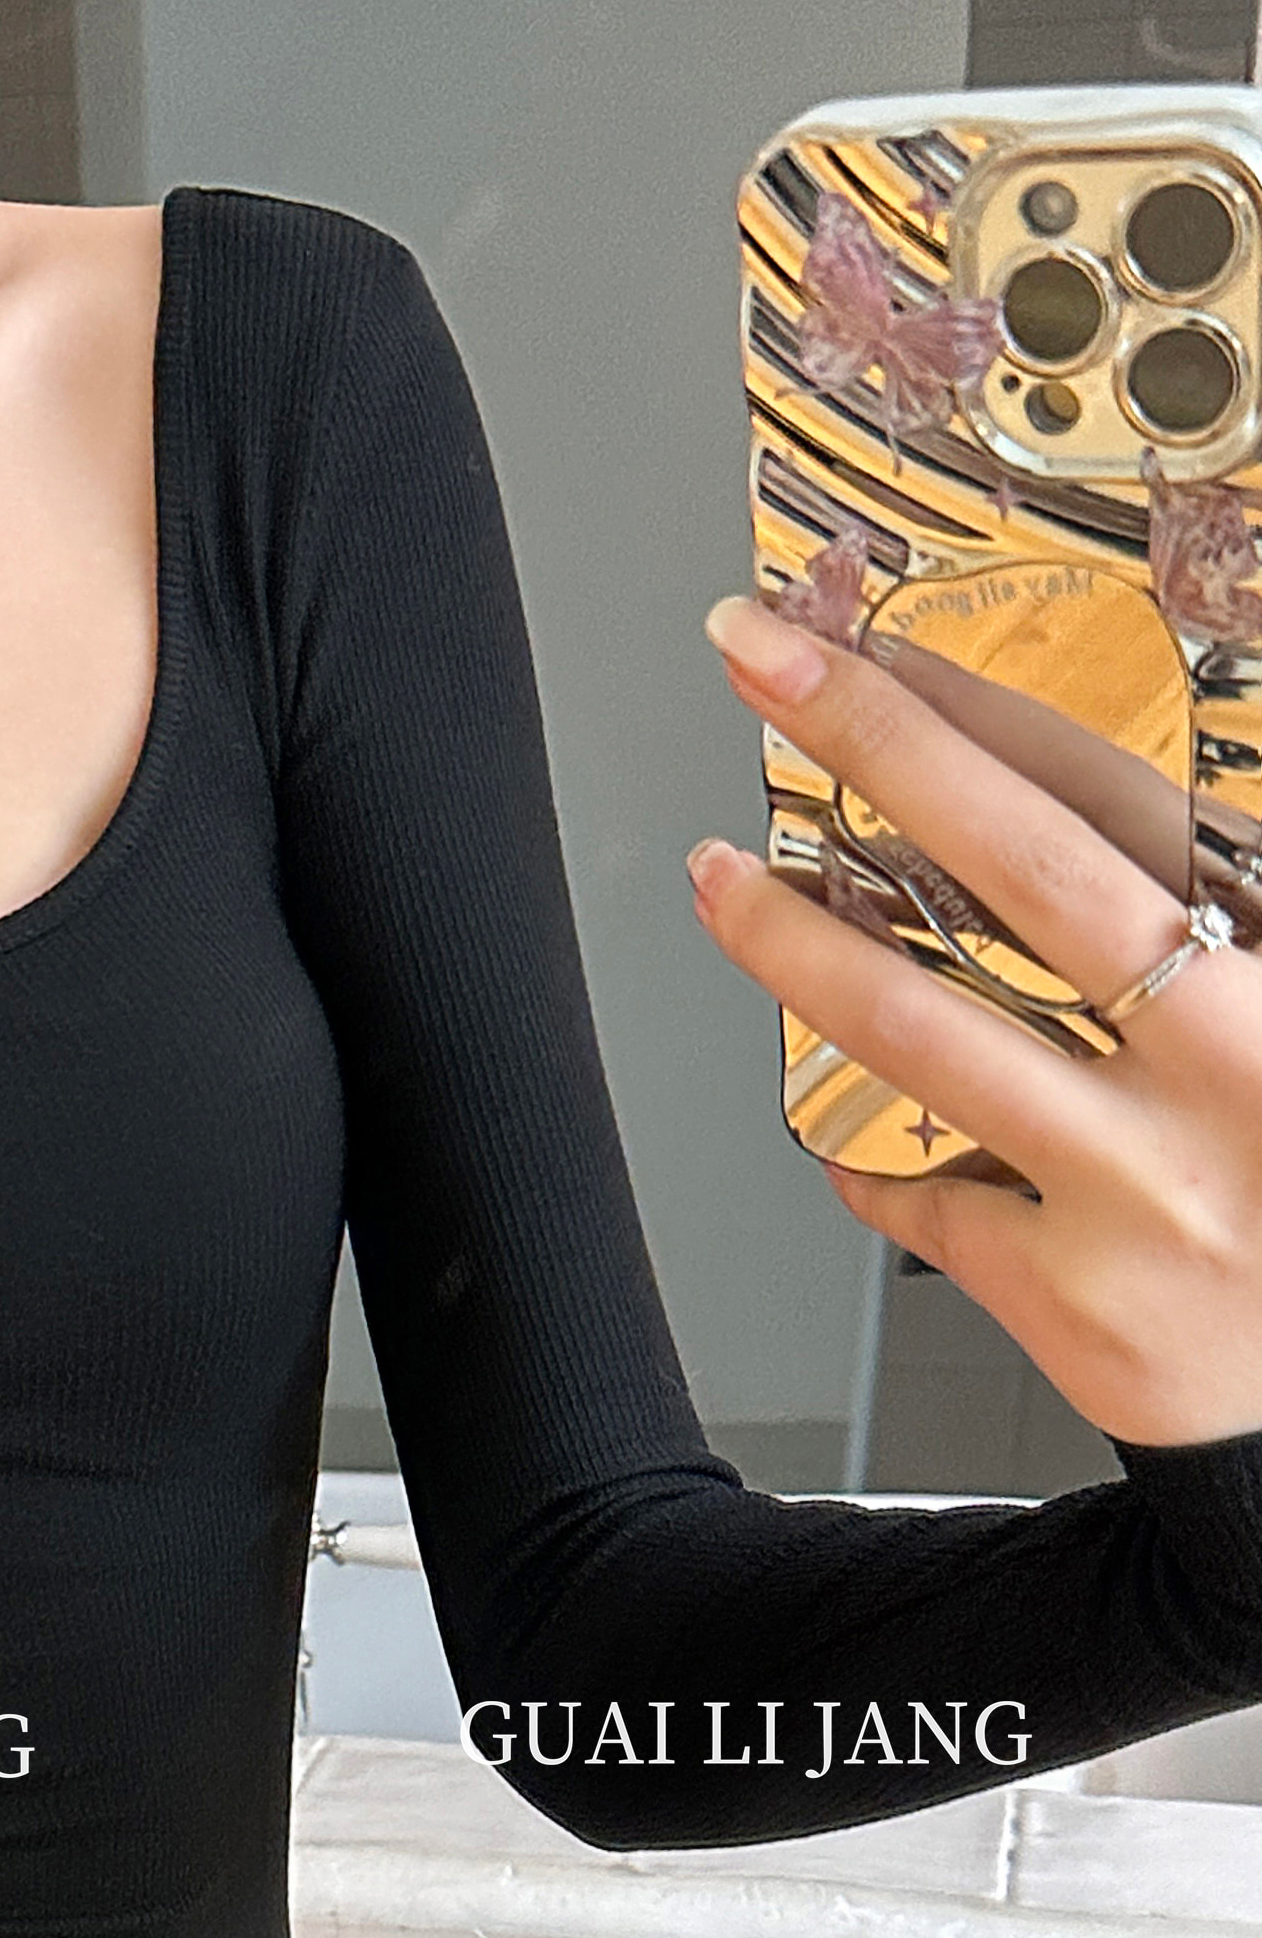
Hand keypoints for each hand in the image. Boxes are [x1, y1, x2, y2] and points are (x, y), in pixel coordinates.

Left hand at [689, 591, 1261, 1448]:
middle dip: (873, 742)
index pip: (1115, 800)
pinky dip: (875, 1156)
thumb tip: (1059, 830)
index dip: (980, 712)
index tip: (875, 641)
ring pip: (925, 1033)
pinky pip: (923, 1198)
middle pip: (1015, 867)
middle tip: (762, 660)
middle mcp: (1218, 1062)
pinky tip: (848, 1130)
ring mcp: (1137, 1185)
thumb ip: (1203, 927)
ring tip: (725, 883)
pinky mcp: (1070, 1296)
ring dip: (800, 945)